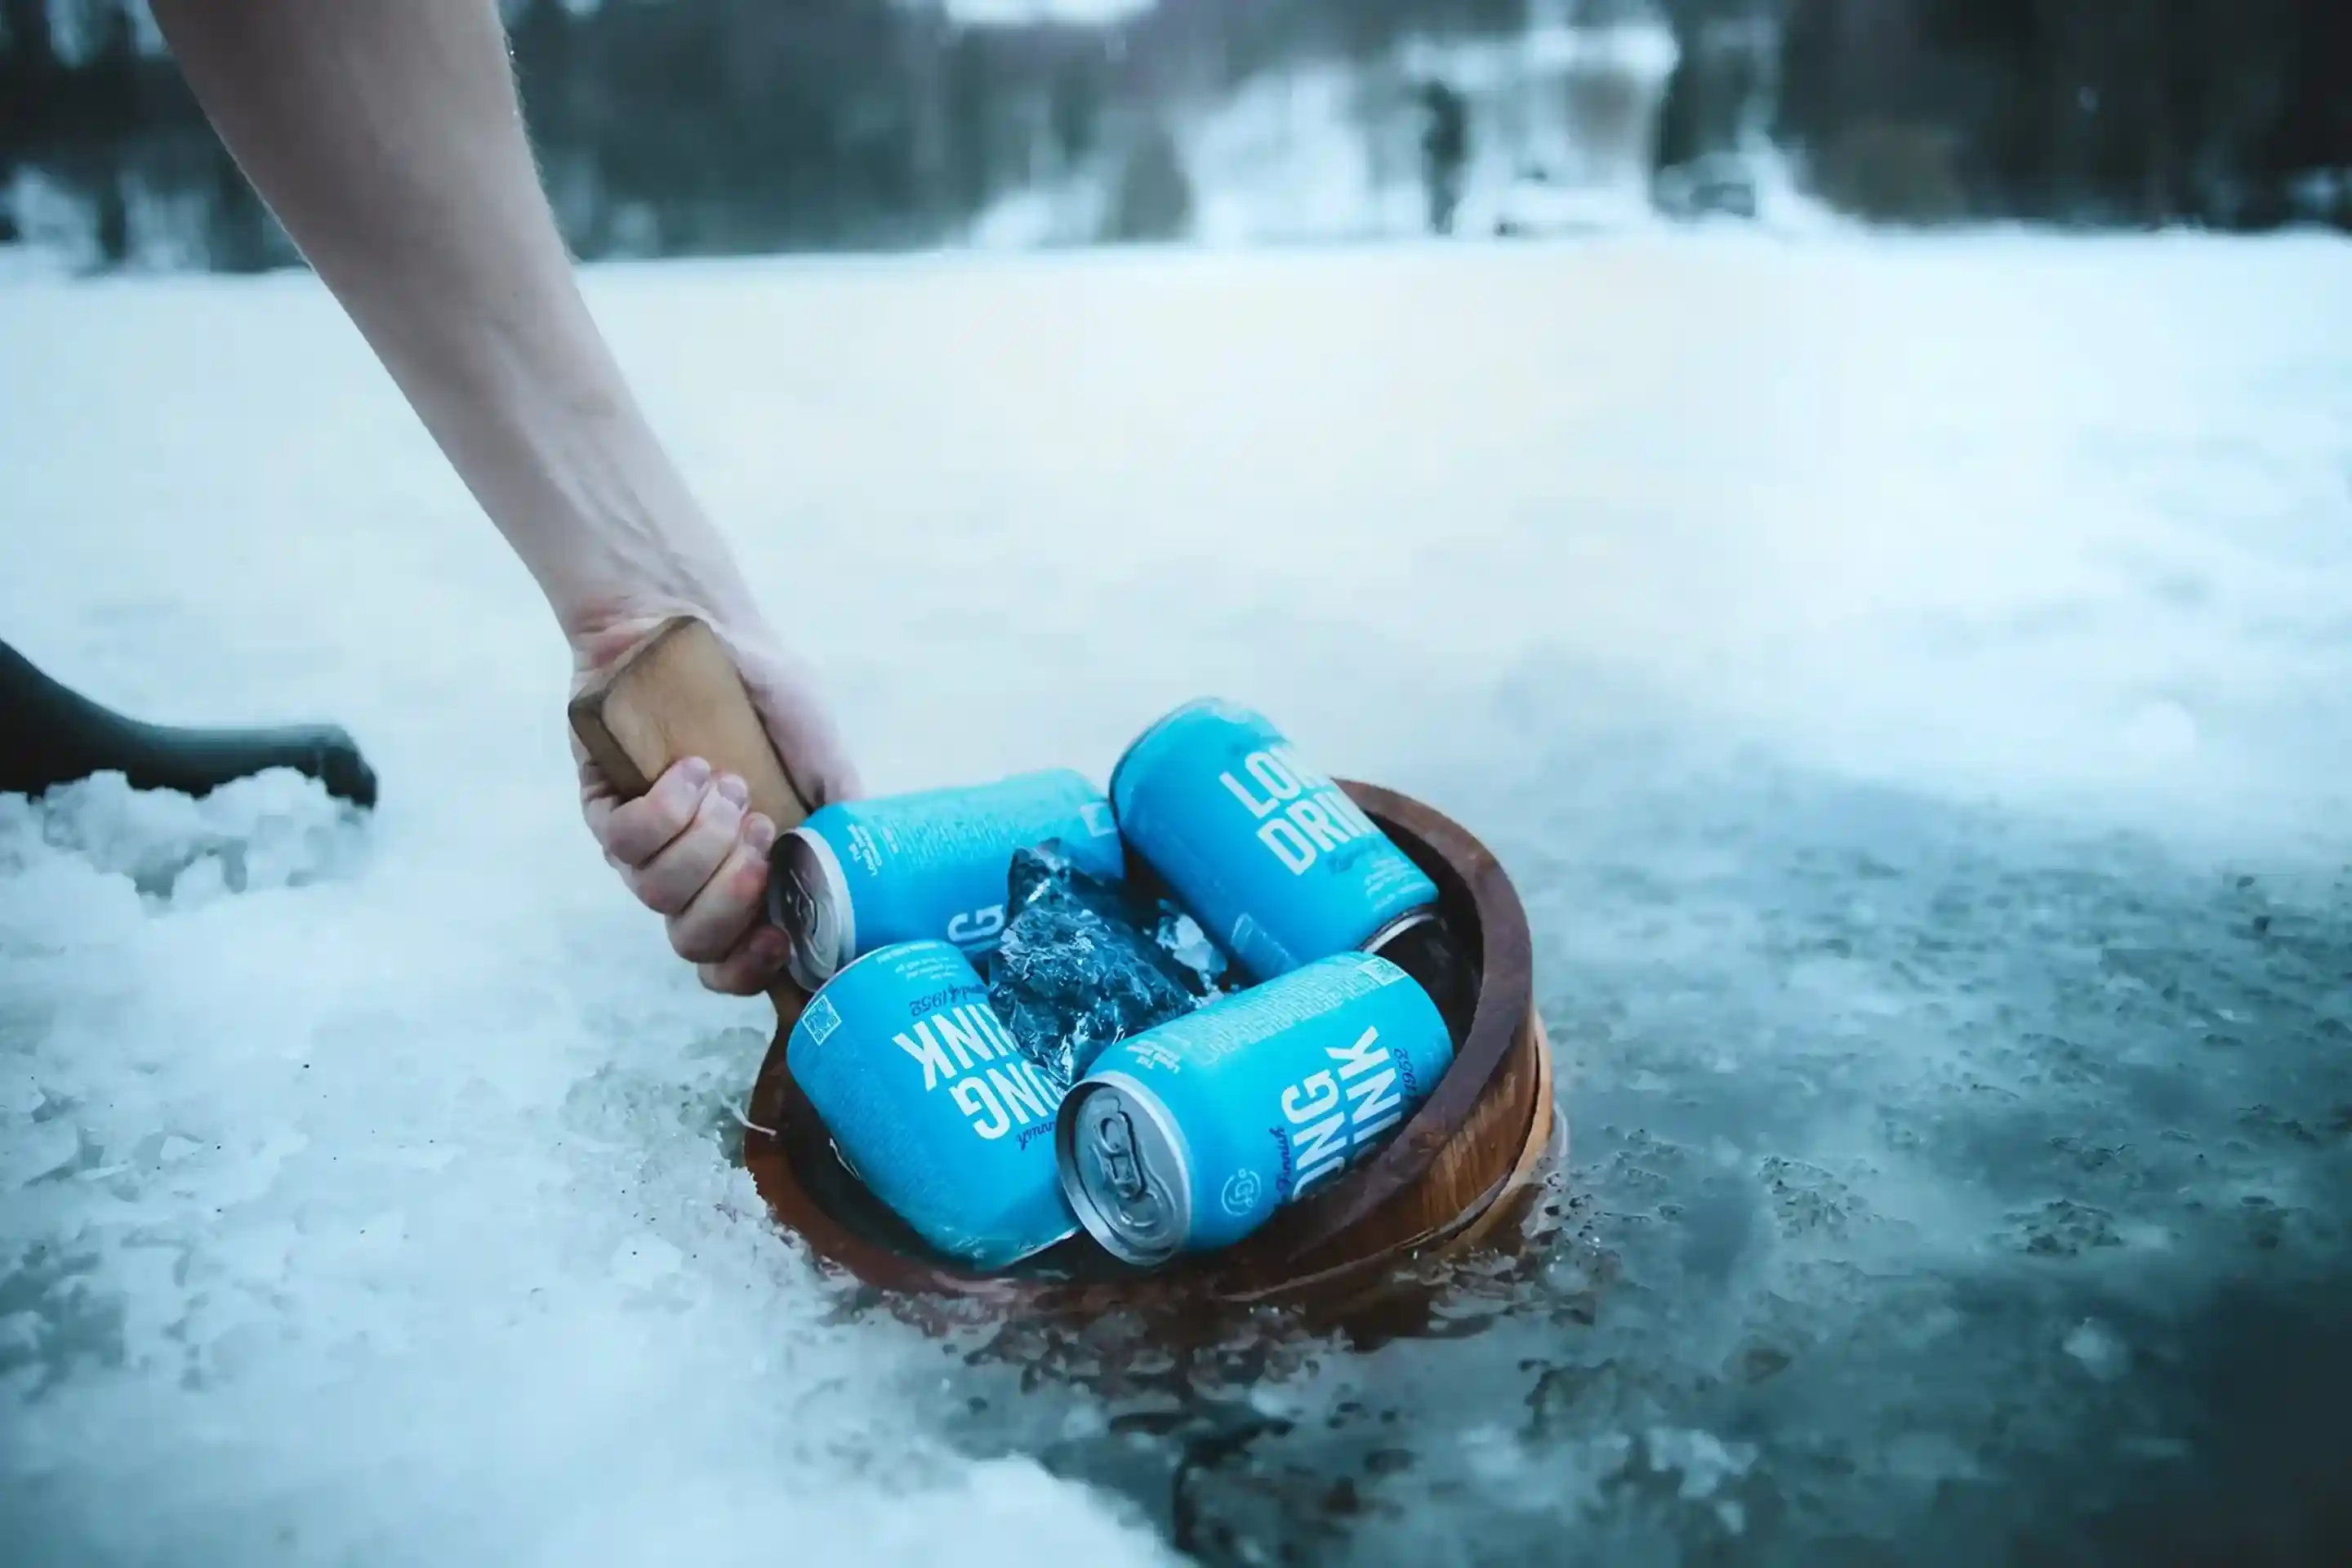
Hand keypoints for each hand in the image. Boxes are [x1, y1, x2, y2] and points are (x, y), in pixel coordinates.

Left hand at [572, 610, 861, 996]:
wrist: (699, 626)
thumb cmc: (765, 693)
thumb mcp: (825, 758)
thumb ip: (845, 824)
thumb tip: (872, 893)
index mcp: (747, 876)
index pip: (733, 963)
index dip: (750, 969)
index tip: (778, 934)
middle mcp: (692, 874)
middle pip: (694, 943)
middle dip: (731, 897)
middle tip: (759, 834)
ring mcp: (644, 847)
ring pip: (658, 895)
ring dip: (704, 841)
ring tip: (728, 781)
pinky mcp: (602, 809)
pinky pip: (624, 843)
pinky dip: (666, 810)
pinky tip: (690, 769)